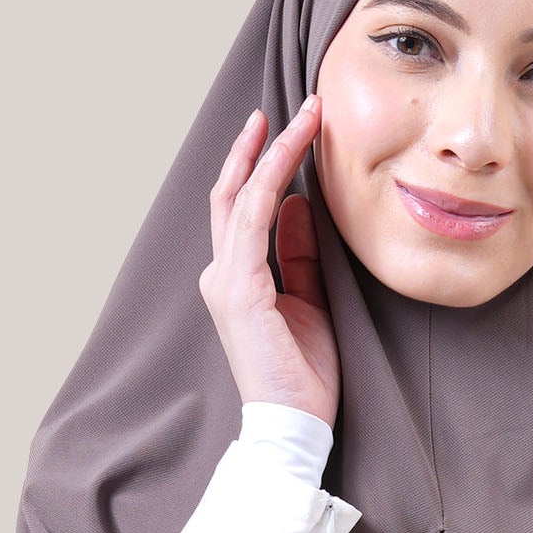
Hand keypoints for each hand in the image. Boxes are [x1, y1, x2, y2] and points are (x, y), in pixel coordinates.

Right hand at [199, 95, 339, 428]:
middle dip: (261, 146)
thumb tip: (298, 206)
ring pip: (242, 196)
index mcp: (238, 279)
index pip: (243, 209)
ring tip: (306, 117)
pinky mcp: (239, 289)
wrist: (294, 424)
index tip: (292, 129)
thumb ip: (298, 256)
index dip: (262, 166)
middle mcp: (222, 274)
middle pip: (233, 192)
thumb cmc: (305, 374)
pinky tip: (293, 158)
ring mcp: (225, 280)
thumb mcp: (310, 301)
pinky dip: (270, 182)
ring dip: (273, 152)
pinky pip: (252, 221)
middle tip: (296, 107)